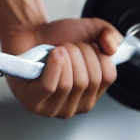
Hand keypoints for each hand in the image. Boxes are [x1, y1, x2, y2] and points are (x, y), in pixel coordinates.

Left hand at [1, 18, 121, 117]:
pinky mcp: (33, 103)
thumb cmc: (55, 38)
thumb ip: (108, 33)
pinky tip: (52, 54)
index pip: (107, 77)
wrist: (27, 32)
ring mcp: (54, 109)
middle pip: (88, 81)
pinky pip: (50, 87)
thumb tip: (112, 47)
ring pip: (69, 84)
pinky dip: (52, 67)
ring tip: (55, 50)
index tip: (83, 45)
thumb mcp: (89, 30)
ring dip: (63, 57)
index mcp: (92, 94)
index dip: (97, 55)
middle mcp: (76, 106)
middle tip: (65, 46)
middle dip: (77, 53)